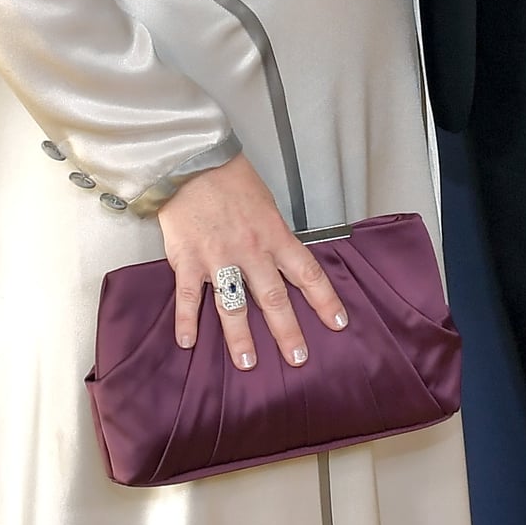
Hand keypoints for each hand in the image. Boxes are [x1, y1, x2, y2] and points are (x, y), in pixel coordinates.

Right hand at [157, 153, 349, 371]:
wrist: (191, 161)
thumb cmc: (229, 177)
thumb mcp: (265, 203)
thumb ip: (272, 235)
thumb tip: (281, 261)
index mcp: (274, 235)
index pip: (307, 273)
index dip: (324, 300)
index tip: (337, 323)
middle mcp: (250, 251)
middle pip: (274, 298)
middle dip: (287, 331)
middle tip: (298, 358)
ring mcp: (218, 258)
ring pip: (233, 305)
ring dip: (241, 338)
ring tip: (248, 363)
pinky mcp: (188, 260)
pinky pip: (189, 297)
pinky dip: (187, 321)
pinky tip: (188, 342)